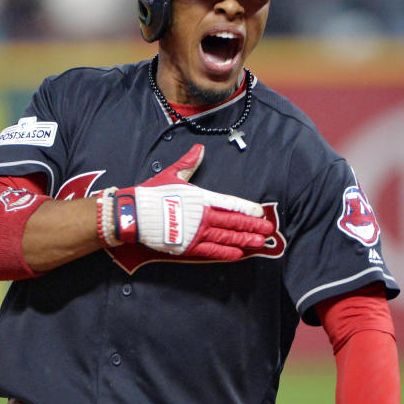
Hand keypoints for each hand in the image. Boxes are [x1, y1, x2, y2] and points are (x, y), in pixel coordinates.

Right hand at [96, 144, 273, 260]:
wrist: (135, 213)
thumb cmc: (153, 192)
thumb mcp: (173, 174)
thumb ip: (189, 163)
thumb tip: (199, 149)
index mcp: (202, 197)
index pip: (231, 203)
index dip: (247, 209)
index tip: (261, 213)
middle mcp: (202, 215)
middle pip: (233, 222)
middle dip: (252, 226)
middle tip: (268, 230)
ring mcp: (196, 232)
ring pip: (226, 237)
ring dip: (244, 240)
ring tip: (259, 243)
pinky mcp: (187, 246)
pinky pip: (211, 251)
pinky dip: (226, 253)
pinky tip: (238, 254)